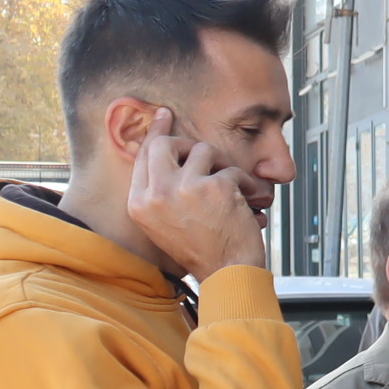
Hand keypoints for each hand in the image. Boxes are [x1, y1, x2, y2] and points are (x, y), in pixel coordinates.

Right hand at [128, 109, 265, 280]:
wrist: (227, 273)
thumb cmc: (203, 250)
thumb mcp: (164, 223)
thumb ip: (159, 191)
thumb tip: (161, 151)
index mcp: (139, 204)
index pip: (142, 156)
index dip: (155, 132)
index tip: (164, 115)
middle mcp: (155, 194)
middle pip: (166, 144)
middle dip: (189, 144)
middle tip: (207, 158)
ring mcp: (184, 188)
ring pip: (204, 150)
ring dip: (223, 166)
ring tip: (232, 191)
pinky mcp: (214, 187)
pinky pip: (232, 169)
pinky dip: (246, 185)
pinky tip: (249, 204)